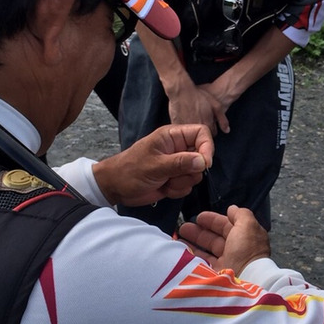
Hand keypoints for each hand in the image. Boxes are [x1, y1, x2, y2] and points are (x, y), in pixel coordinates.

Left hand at [92, 124, 213, 206]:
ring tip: (164, 181)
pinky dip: (177, 190)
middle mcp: (178, 148)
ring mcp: (177, 164)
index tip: (205, 164)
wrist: (115, 188)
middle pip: (202, 156)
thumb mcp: (155, 166)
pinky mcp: (176, 179)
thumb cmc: (130, 170)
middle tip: (173, 175)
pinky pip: (188, 185)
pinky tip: (163, 188)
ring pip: (196, 174)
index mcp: (172, 136)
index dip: (207, 147)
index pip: (201, 133)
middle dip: (190, 170)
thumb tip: (203, 161)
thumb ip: (180, 163)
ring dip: (182, 182)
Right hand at [168, 85, 229, 135]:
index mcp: (207, 126)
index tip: (209, 121)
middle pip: (201, 135)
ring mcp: (185, 127)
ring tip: (193, 115)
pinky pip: (181, 129)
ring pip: (191, 132)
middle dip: (203, 128)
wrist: (181, 91)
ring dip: (193, 127)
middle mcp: (196, 129)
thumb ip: (223, 120)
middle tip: (201, 117)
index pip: (212, 134)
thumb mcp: (216, 105)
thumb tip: (227, 131)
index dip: (212, 127)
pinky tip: (185, 116)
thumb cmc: (199, 96)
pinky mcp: (176, 124)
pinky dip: (184, 124)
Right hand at [179, 205, 269, 274]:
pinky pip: (203, 263)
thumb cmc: (247, 251)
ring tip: (180, 236)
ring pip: (208, 251)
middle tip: (185, 227)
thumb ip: (240, 214)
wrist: (245, 279)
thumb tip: (232, 209)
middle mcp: (236, 251)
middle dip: (200, 231)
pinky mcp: (217, 274)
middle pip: (215, 238)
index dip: (214, 220)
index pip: (228, 226)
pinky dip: (192, 255)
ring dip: (194, 242)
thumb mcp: (247, 226)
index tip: (199, 217)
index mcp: (246, 238)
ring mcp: (226, 263)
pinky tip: (183, 250)